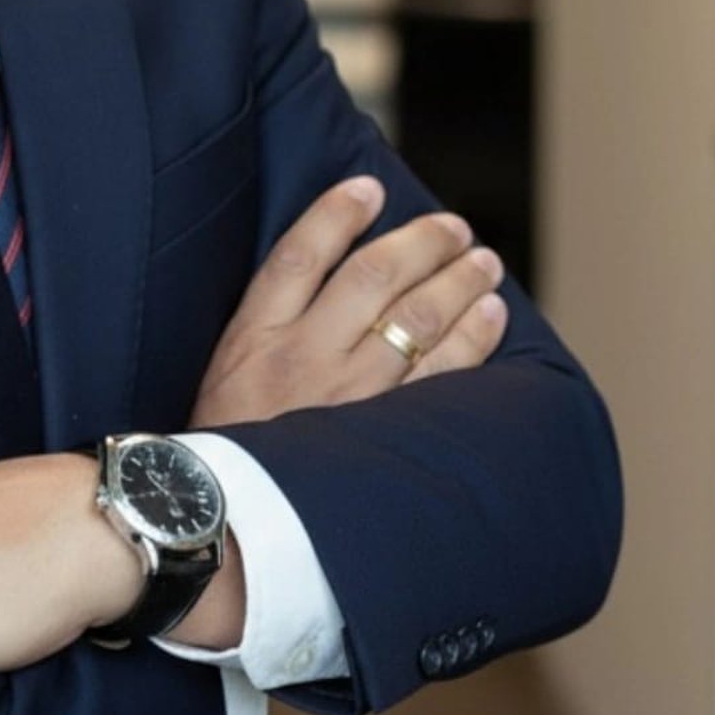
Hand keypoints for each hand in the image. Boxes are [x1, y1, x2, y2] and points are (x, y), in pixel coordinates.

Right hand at [188, 176, 509, 430]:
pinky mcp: (383, 437)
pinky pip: (442, 377)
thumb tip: (325, 274)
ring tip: (483, 262)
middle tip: (453, 228)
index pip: (299, 255)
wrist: (228, 527)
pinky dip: (473, 338)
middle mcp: (301, 358)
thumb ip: (267, 329)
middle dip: (421, 242)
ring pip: (416, 318)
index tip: (368, 187)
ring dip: (459, 281)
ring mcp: (346, 398)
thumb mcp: (223, 375)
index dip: (336, 214)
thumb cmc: (229, 449)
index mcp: (254, 337)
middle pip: (371, 277)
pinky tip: (490, 315)